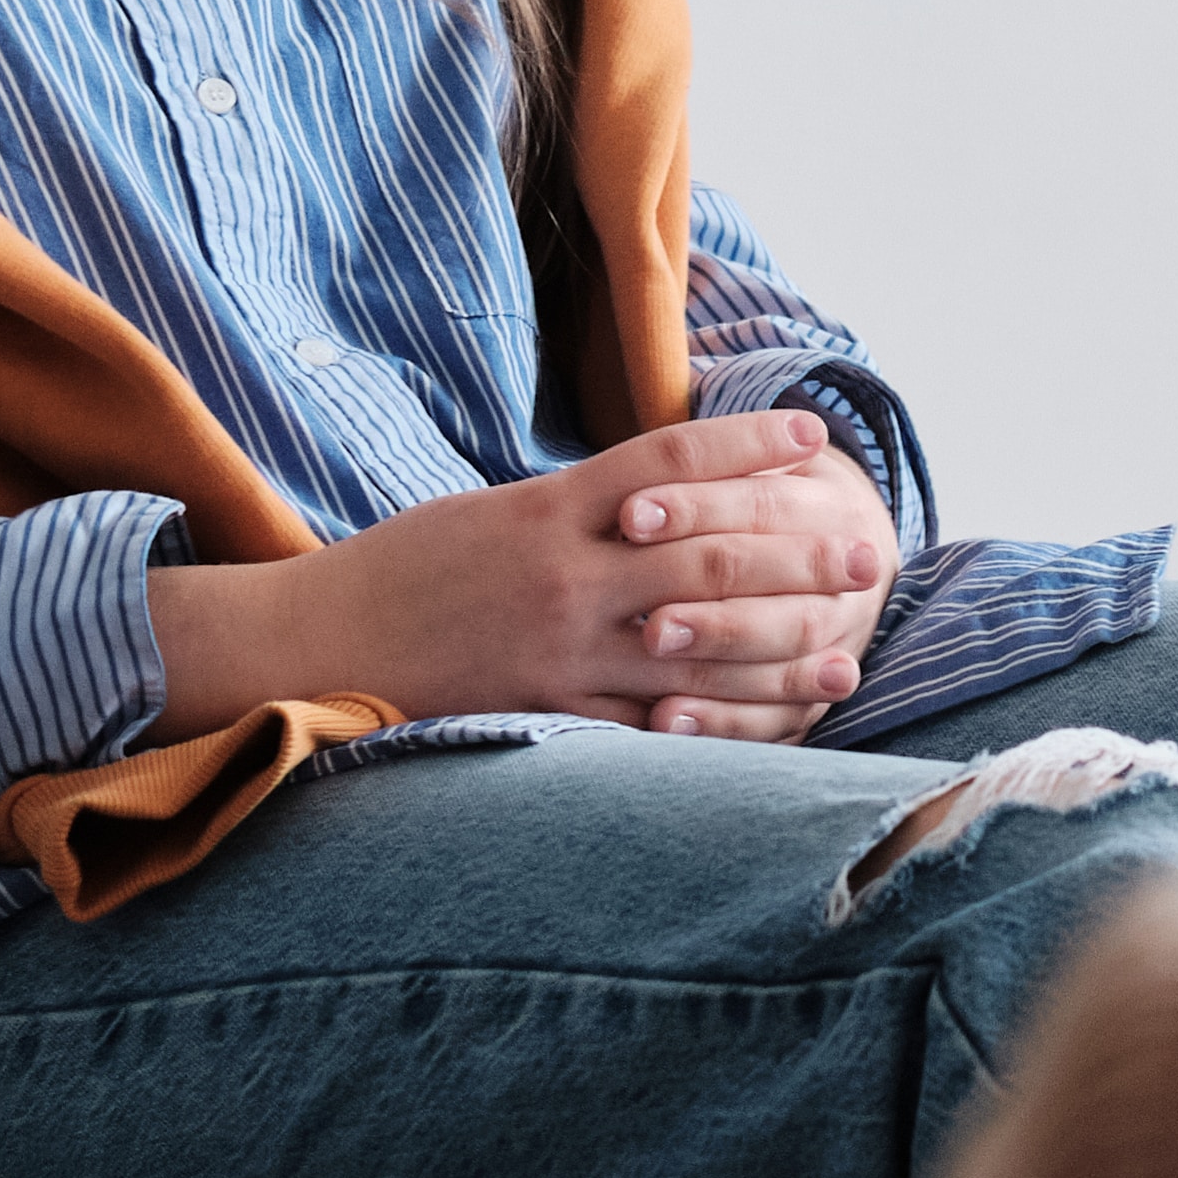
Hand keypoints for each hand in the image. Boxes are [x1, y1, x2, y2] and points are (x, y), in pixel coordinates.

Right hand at [143, 411, 896, 739]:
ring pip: (693, 652)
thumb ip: (576, 512)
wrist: (310, 642)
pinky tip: (765, 735)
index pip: (672, 462)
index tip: (820, 442)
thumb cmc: (401, 570)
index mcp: (549, 508)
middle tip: (867, 560)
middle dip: (797, 560)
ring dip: (780, 657)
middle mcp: (564, 577)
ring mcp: (557, 654)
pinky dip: (710, 733)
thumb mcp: (490, 512)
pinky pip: (645, 731)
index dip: (751, 448)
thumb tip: (660, 501)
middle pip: (708, 559)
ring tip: (846, 658)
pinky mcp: (543, 716)